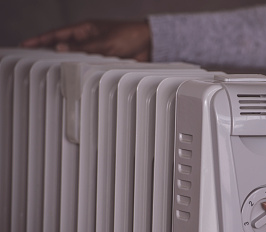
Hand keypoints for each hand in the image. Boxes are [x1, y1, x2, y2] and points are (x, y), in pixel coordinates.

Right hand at [21, 20, 150, 60]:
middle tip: (32, 61)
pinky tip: (74, 77)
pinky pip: (88, 67)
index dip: (40, 39)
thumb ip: (83, 47)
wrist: (150, 44)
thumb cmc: (130, 36)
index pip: (57, 34)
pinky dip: (81, 71)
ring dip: (65, 64)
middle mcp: (88, 40)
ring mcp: (95, 51)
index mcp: (85, 29)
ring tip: (50, 72)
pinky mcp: (104, 62)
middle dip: (48, 53)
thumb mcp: (105, 42)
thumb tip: (61, 48)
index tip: (25, 44)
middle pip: (63, 47)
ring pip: (75, 59)